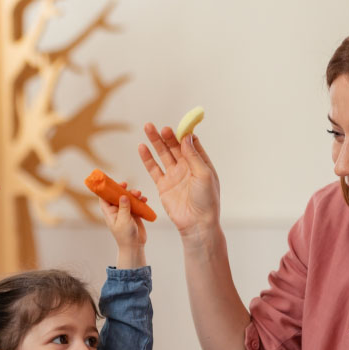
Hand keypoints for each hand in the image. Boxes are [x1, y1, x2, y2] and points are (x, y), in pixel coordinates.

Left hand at [99, 185, 146, 268]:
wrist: (134, 246)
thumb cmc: (125, 236)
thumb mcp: (124, 220)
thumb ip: (124, 207)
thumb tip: (123, 195)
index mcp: (109, 212)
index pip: (104, 198)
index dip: (107, 189)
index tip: (114, 183)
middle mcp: (116, 210)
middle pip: (117, 195)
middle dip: (123, 190)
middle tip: (128, 186)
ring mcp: (125, 212)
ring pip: (128, 198)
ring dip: (134, 194)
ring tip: (140, 195)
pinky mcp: (133, 214)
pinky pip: (136, 203)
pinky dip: (140, 200)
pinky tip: (145, 200)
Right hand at [137, 124, 221, 239]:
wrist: (196, 223)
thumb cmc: (207, 200)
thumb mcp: (204, 175)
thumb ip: (194, 156)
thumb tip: (186, 137)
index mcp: (200, 164)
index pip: (191, 143)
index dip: (184, 133)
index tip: (178, 125)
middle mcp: (187, 168)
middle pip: (175, 146)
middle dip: (167, 136)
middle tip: (160, 127)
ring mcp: (174, 176)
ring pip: (163, 154)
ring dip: (155, 141)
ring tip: (148, 127)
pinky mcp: (163, 185)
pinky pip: (153, 169)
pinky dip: (147, 158)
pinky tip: (142, 147)